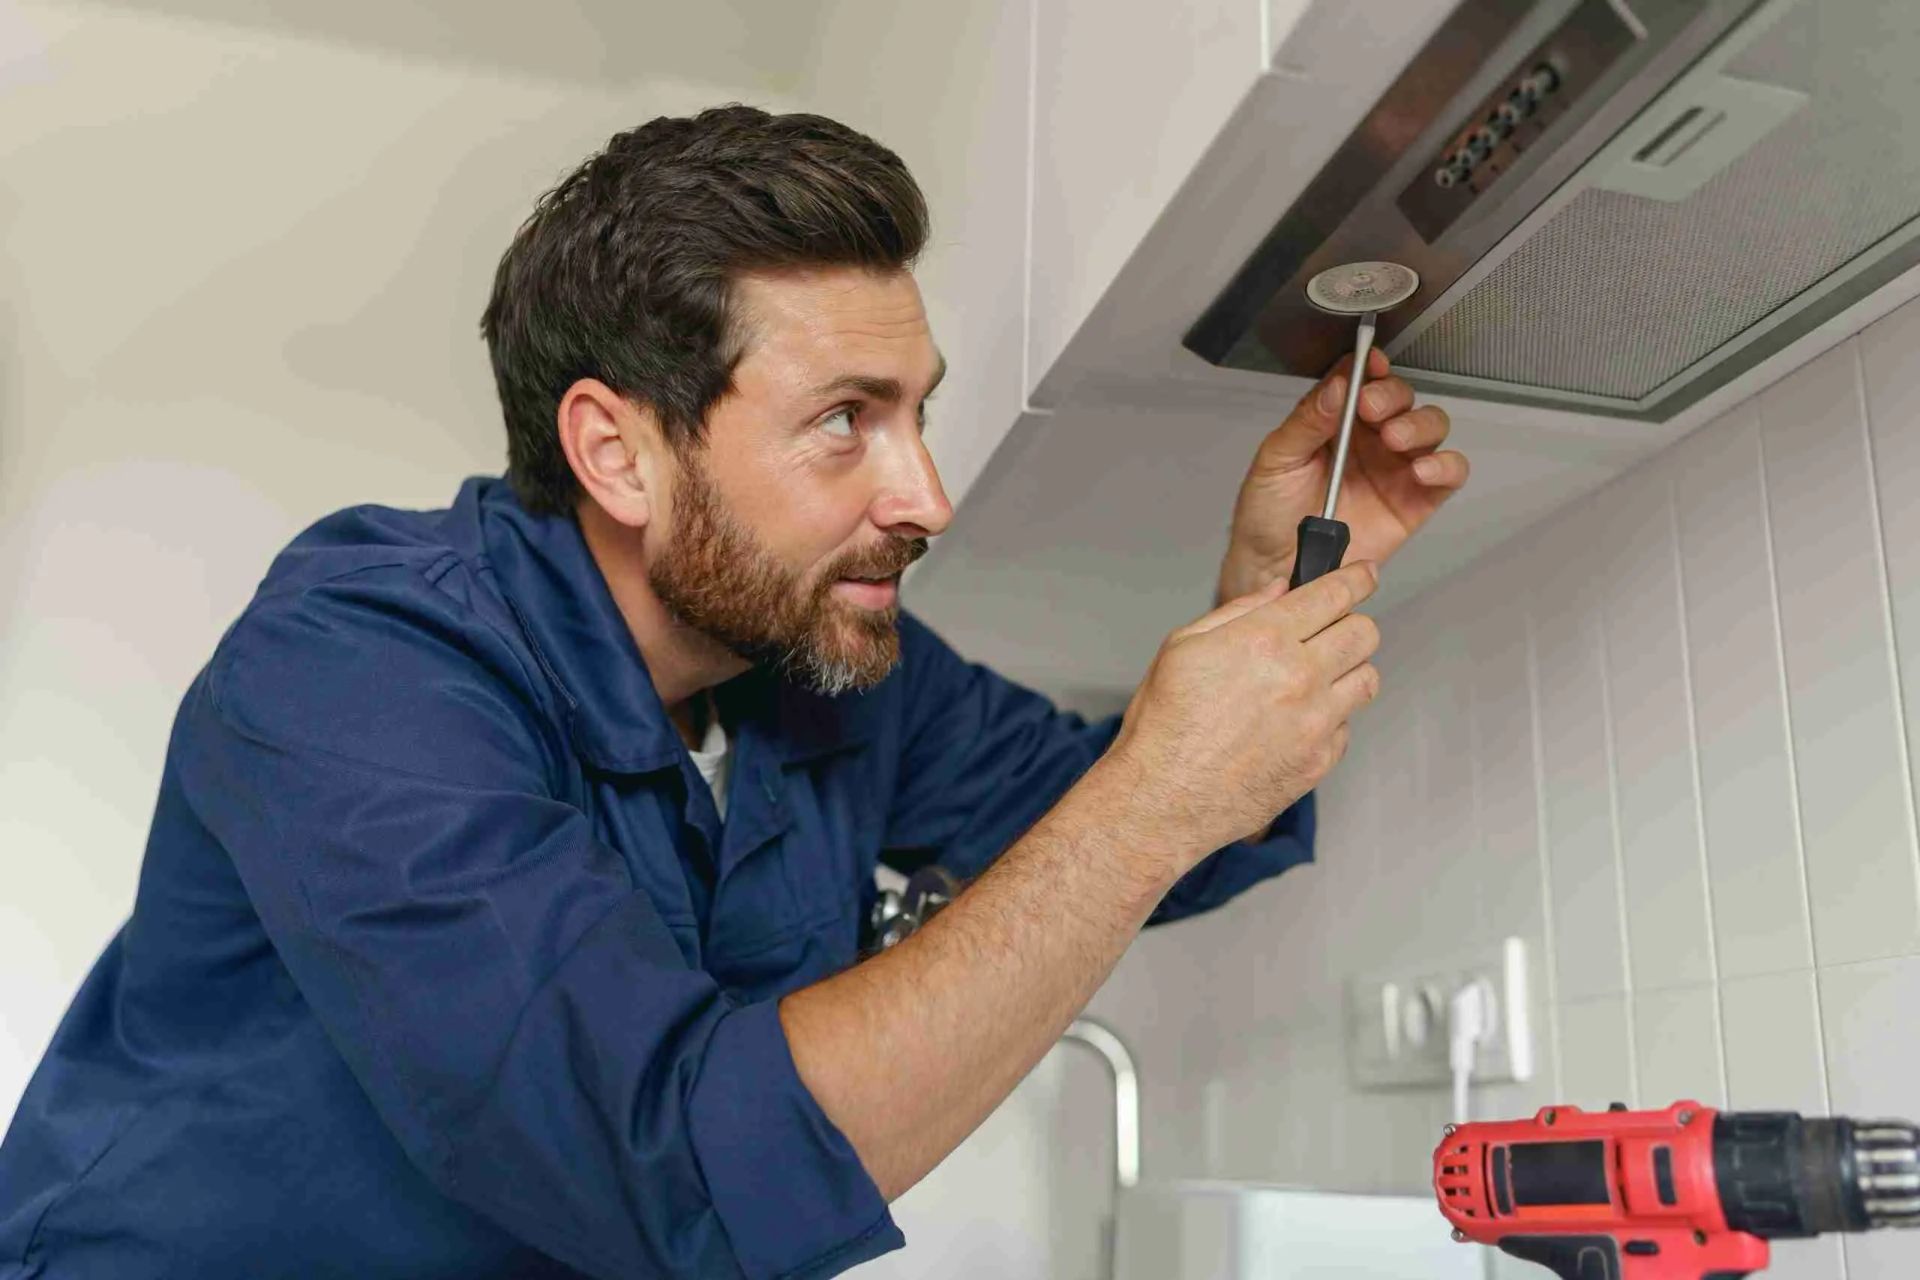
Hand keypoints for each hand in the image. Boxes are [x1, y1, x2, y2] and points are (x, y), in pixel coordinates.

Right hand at [1102, 561, 1381, 858]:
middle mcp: (1299, 677)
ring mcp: (1316, 722)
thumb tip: (1277, 592)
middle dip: (1352, 623)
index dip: (1356, 578)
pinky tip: (1296, 722)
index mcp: (1264, 640)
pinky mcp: (1320, 761)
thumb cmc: (1164, 725)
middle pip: (1364, 632)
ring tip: (1316, 679)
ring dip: (1347, 671)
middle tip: (1331, 630)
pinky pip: (1347, 727)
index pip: (1334, 595)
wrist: (1164, 798)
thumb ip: (1237, 612)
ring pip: (1367, 679)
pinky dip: (1330, 719)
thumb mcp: (1183, 647)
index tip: (1364, 576)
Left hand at [1215, 350, 1467, 603]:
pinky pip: (1448, 474)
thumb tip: (1335, 387)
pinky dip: (1446, 465)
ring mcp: (1395, 467)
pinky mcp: (1416, 500)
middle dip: (1392, 396)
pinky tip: (1422, 469)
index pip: (1361, 380)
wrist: (1275, 567)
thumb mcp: (1276, 460)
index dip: (1369, 366)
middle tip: (1372, 408)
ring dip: (1419, 424)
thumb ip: (1307, 422)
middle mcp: (1370, 439)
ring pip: (1430, 427)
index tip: (1369, 362)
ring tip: (1394, 438)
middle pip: (1402, 398)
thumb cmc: (1269, 514)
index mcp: (1335, 421)